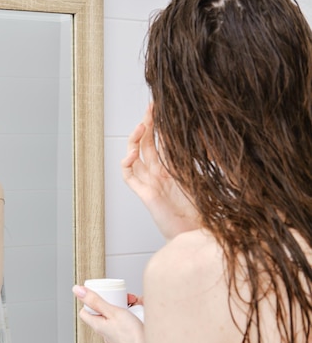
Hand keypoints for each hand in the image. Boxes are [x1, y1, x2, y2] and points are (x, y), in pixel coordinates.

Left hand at [73, 285, 144, 342]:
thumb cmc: (132, 335)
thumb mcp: (113, 312)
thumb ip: (95, 301)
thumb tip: (77, 290)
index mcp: (97, 325)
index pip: (85, 311)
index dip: (90, 301)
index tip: (99, 293)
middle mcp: (104, 332)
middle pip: (101, 312)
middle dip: (111, 301)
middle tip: (120, 298)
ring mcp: (114, 335)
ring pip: (113, 316)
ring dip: (122, 308)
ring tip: (132, 304)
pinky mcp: (124, 337)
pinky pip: (123, 323)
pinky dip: (128, 316)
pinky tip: (136, 314)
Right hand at [121, 104, 199, 239]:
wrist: (199, 235)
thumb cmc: (205, 214)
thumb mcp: (208, 179)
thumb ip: (209, 163)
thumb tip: (216, 141)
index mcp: (174, 169)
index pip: (163, 140)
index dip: (161, 124)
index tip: (163, 107)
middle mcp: (159, 173)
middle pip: (147, 143)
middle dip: (147, 123)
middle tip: (150, 107)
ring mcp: (150, 182)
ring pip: (135, 156)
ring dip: (135, 140)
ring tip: (142, 126)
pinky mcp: (145, 194)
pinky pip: (129, 176)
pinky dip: (126, 164)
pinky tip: (131, 154)